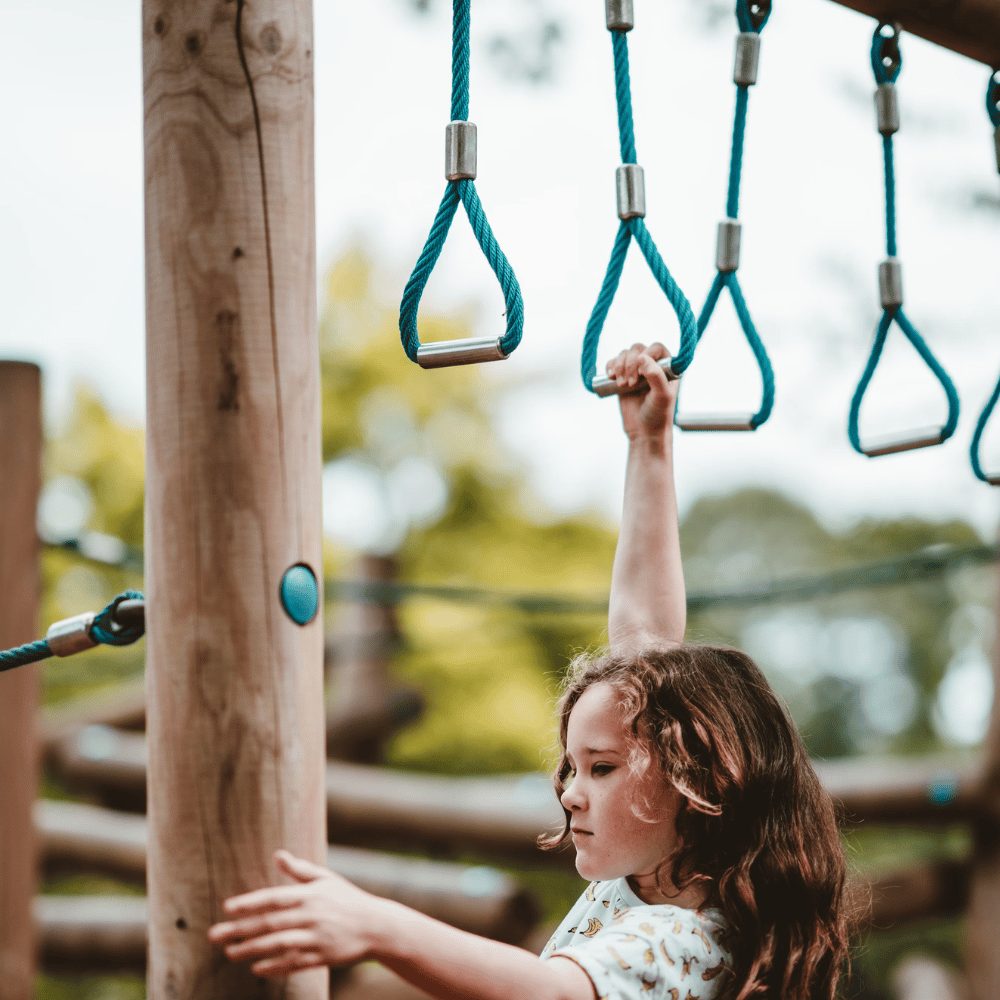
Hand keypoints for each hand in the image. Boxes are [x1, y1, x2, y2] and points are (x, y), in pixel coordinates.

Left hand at [208, 849, 384, 977]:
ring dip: (251, 950)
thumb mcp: (326, 879)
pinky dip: (274, 966)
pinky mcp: (321, 957)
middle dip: (240, 929)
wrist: (376, 926)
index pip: (274, 898)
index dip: (250, 903)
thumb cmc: (347, 899)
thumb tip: (277, 855)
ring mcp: (316, 938)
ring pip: (277, 945)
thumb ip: (300, 870)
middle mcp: (311, 915)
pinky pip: (293, 963)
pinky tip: (257, 968)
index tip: (227, 908)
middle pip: (270, 923)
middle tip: (215, 935)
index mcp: (310, 894)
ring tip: (230, 953)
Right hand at [604, 342, 677, 440]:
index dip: (647, 355)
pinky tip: (611, 376)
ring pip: (624, 354)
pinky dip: (610, 366)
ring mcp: (636, 370)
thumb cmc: (658, 415)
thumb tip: (643, 358)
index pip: (657, 348)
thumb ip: (656, 376)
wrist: (644, 432)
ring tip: (622, 385)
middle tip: (630, 384)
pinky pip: (613, 363)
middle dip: (630, 364)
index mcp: (667, 367)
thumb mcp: (662, 396)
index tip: (641, 372)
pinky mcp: (622, 377)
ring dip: (619, 366)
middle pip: (638, 349)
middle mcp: (652, 365)